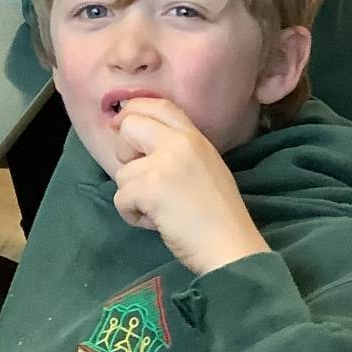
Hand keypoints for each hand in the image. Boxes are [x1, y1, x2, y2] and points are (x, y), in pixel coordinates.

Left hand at [112, 97, 266, 274]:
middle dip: (125, 153)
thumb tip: (139, 145)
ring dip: (133, 195)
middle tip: (142, 179)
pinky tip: (155, 222)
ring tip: (159, 210)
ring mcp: (163, 164)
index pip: (159, 104)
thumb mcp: (206, 168)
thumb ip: (178, 152)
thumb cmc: (220, 216)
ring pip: (122, 172)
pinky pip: (120, 198)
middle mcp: (179, 143)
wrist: (231, 247)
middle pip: (130, 126)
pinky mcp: (150, 188)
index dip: (134, 110)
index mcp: (195, 138)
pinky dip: (132, 215)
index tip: (121, 126)